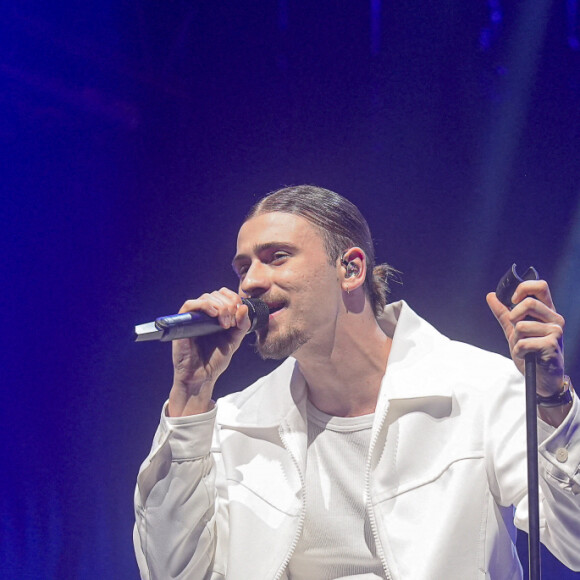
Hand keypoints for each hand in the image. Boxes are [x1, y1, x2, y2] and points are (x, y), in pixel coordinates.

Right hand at [168, 288, 250, 416]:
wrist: (201, 377)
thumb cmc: (214, 361)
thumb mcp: (234, 341)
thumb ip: (242, 325)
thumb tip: (244, 307)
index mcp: (216, 316)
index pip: (224, 295)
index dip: (234, 299)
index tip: (240, 312)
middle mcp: (204, 314)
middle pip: (216, 294)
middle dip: (228, 305)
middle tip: (231, 323)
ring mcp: (193, 317)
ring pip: (206, 297)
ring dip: (220, 306)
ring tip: (224, 324)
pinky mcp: (182, 322)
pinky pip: (189, 305)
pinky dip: (203, 305)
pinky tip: (213, 314)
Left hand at [486, 280, 564, 396]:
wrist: (542, 378)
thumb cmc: (531, 352)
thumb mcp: (514, 330)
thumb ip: (504, 313)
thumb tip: (491, 295)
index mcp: (547, 311)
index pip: (540, 287)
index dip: (523, 288)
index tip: (512, 299)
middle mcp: (555, 319)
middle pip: (529, 303)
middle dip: (514, 317)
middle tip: (516, 330)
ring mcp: (556, 332)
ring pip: (522, 325)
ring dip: (516, 339)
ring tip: (525, 347)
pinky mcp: (552, 345)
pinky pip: (523, 342)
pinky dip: (518, 350)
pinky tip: (526, 355)